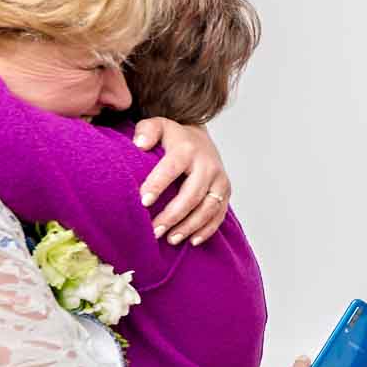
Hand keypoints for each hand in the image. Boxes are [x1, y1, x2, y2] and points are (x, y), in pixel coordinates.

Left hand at [134, 119, 231, 245]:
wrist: (200, 139)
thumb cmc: (173, 138)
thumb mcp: (158, 126)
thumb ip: (146, 131)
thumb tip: (140, 144)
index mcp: (187, 149)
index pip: (172, 168)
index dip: (158, 184)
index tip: (143, 202)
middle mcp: (207, 165)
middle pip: (191, 195)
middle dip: (172, 215)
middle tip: (154, 231)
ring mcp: (219, 180)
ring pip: (207, 208)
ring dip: (189, 226)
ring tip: (170, 239)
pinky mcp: (226, 192)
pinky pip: (219, 215)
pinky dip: (206, 230)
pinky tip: (191, 240)